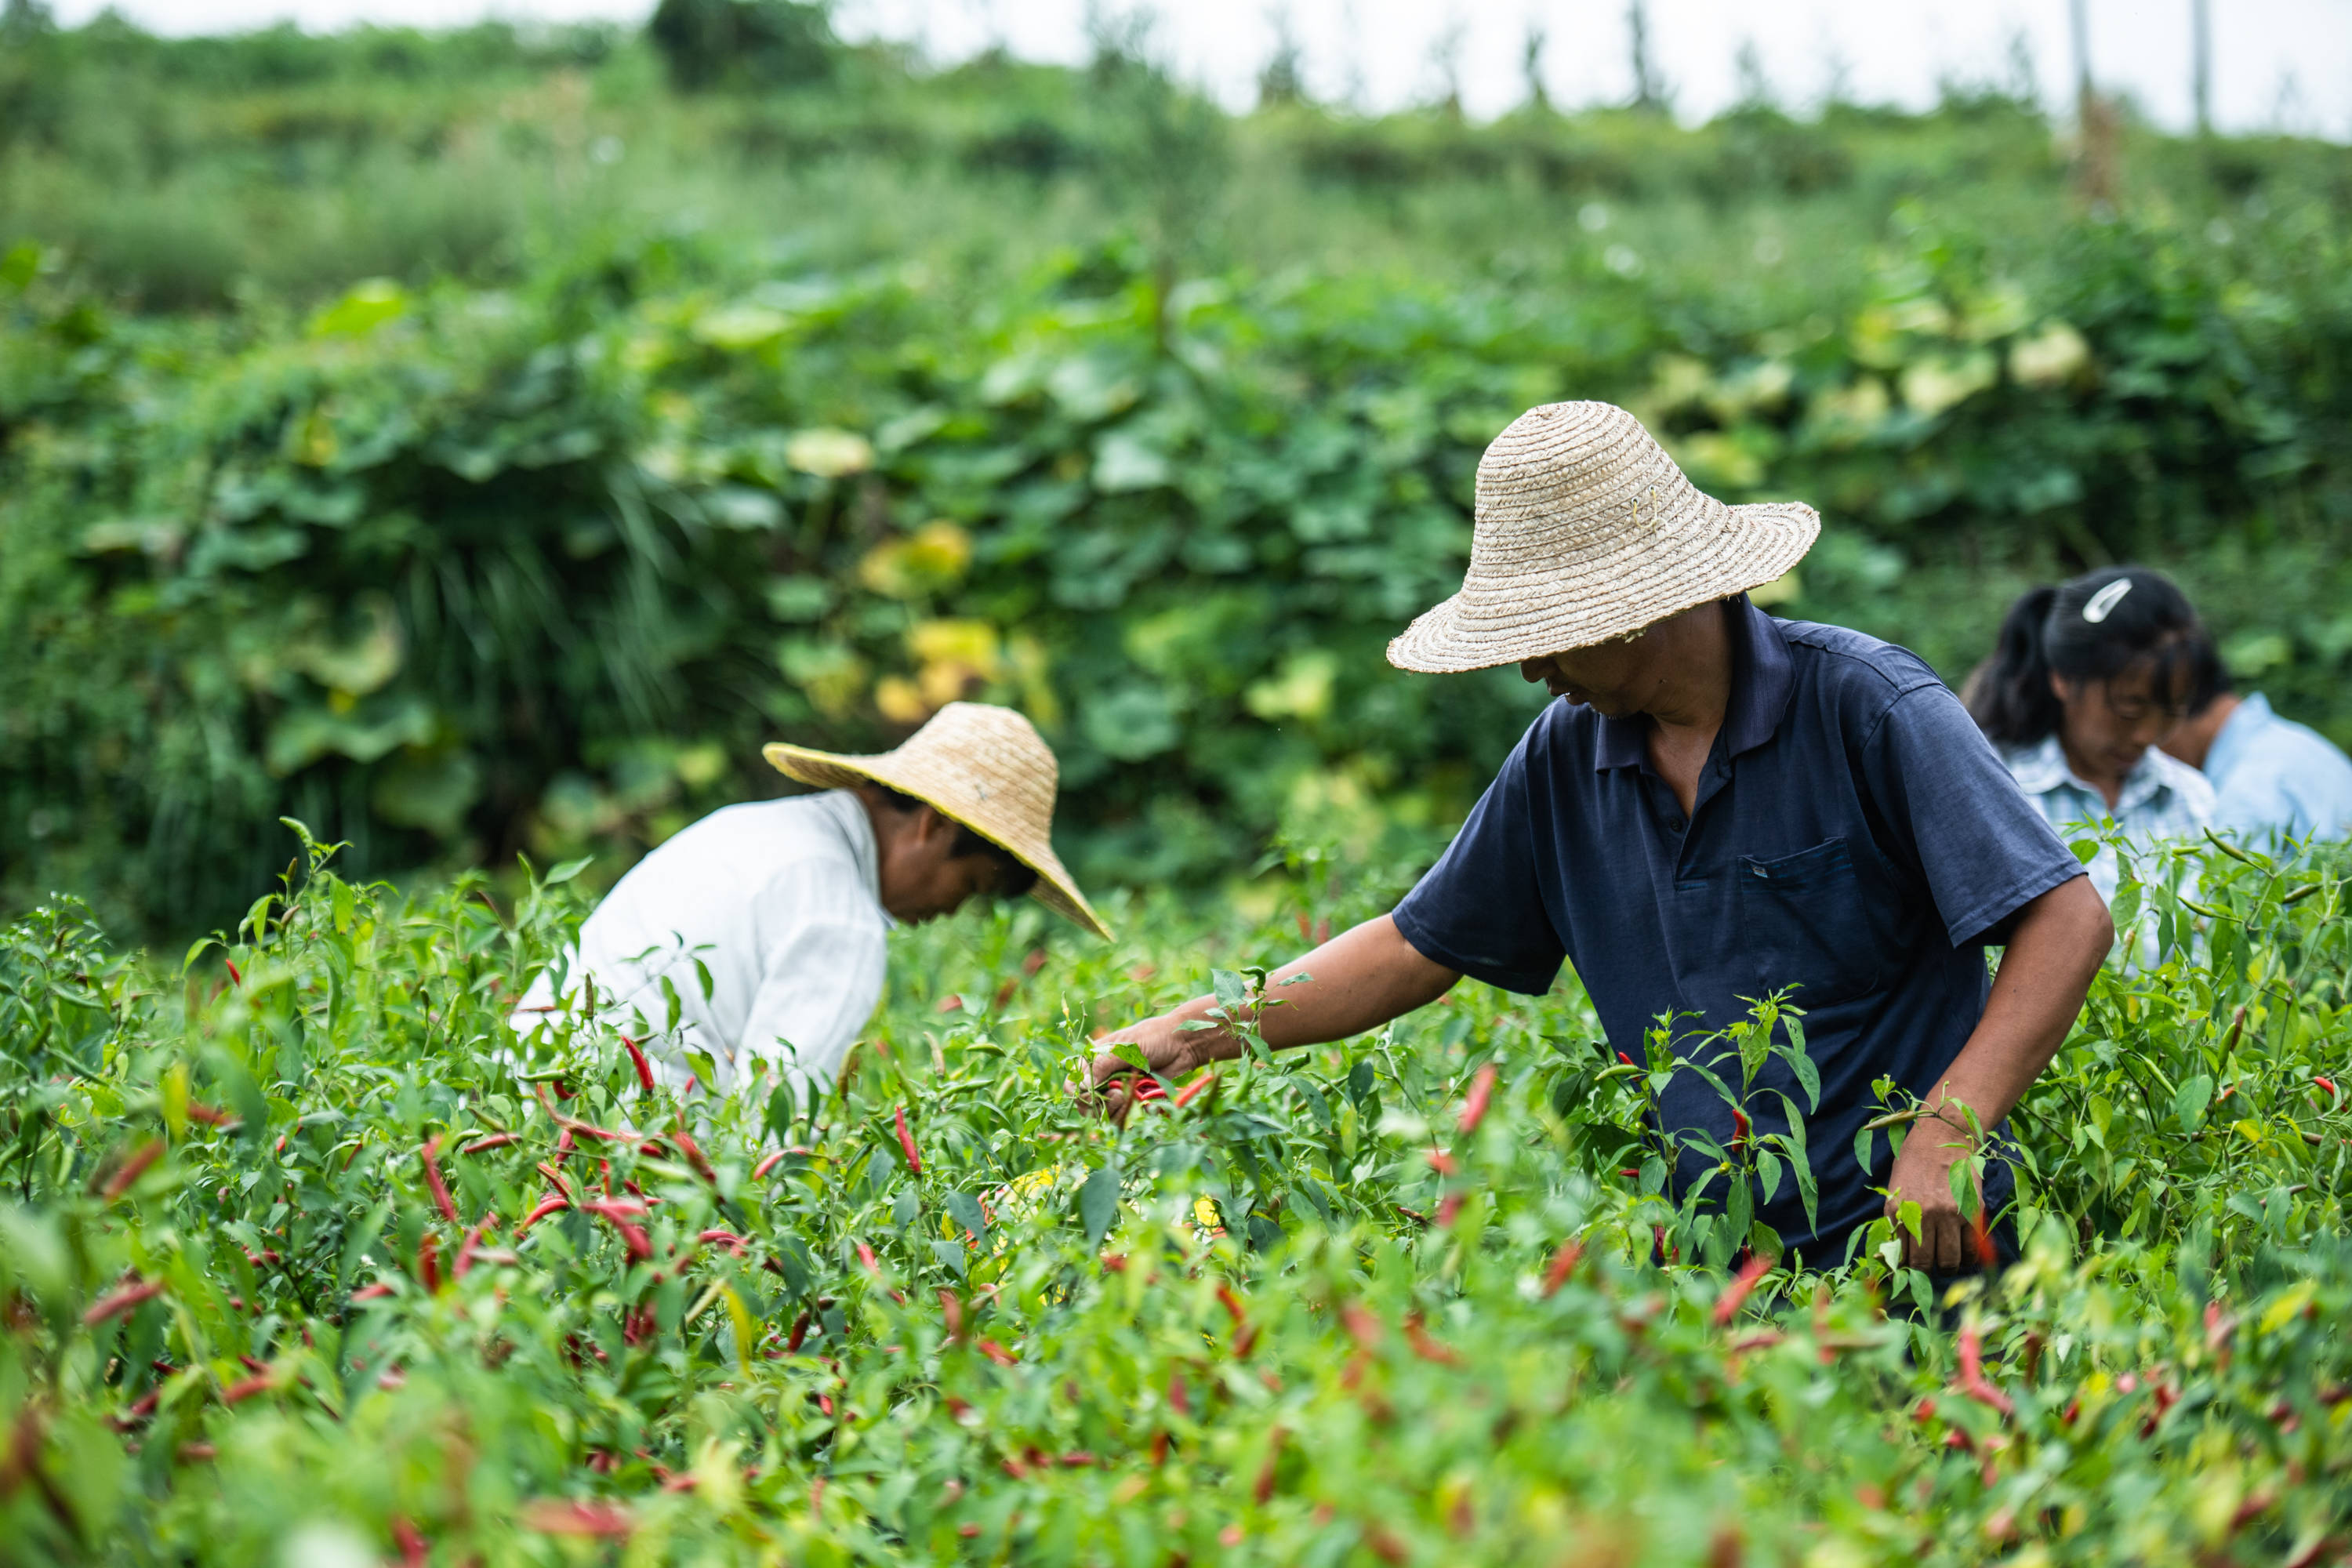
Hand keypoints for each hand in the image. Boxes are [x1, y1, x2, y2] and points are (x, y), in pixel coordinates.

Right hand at [1083, 1008, 1227, 1119]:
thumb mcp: (1126, 1047)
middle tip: (1118, 1095)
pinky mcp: (1135, 1100)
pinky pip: (1126, 1116)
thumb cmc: (1153, 1037)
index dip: (1079, 1094)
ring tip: (1131, 1098)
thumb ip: (1103, 1065)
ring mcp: (1119, 1090)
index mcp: (1095, 1060)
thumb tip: (1080, 1086)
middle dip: (1100, 1106)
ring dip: (1116, 1111)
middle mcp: (1104, 1077)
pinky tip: (1143, 1102)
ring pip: (1106, 1114)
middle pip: (1088, 1104)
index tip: (1093, 1096)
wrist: (1183, 1044)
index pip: (1073, 1084)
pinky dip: (1132, 1113)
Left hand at [1883, 1111, 1979, 1272]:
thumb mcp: (1896, 1187)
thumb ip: (1896, 1218)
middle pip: (1925, 1263)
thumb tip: (1893, 1252)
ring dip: (1949, 1267)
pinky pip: (1972, 1248)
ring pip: (1950, 1260)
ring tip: (1948, 1264)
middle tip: (1931, 1269)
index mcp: (1898, 1209)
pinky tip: (1966, 1255)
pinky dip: (1969, 1257)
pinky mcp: (1971, 1211)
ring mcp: (1948, 1214)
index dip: (1906, 1268)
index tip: (1911, 1271)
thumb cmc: (1915, 1160)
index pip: (1900, 1254)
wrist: (1944, 1134)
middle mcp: (1922, 1215)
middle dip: (1927, 1271)